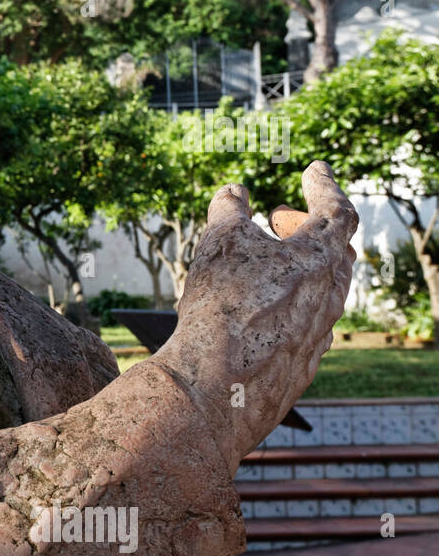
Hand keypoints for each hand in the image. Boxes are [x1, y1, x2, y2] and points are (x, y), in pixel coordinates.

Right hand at [158, 161, 356, 456]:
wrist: (219, 386)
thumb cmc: (222, 307)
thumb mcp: (220, 243)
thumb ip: (230, 211)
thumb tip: (233, 191)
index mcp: (319, 258)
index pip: (337, 210)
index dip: (324, 185)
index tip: (315, 169)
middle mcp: (330, 296)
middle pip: (336, 253)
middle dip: (309, 229)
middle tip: (280, 219)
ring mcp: (321, 334)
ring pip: (324, 292)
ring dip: (300, 270)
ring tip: (267, 265)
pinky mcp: (303, 366)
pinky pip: (307, 326)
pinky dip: (289, 307)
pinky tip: (262, 312)